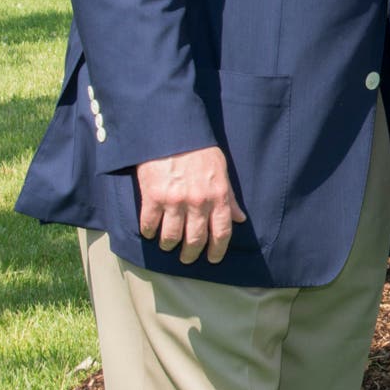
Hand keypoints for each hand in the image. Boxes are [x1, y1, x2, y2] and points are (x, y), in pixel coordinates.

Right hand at [136, 147, 245, 264]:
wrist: (172, 131)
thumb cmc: (199, 150)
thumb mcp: (221, 170)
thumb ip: (230, 198)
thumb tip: (239, 219)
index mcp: (218, 196)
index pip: (222, 232)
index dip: (217, 250)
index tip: (212, 259)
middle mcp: (198, 202)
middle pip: (195, 240)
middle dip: (191, 254)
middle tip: (187, 258)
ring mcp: (174, 201)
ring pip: (171, 237)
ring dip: (169, 245)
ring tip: (168, 246)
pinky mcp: (153, 196)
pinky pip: (149, 224)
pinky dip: (149, 232)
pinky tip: (150, 233)